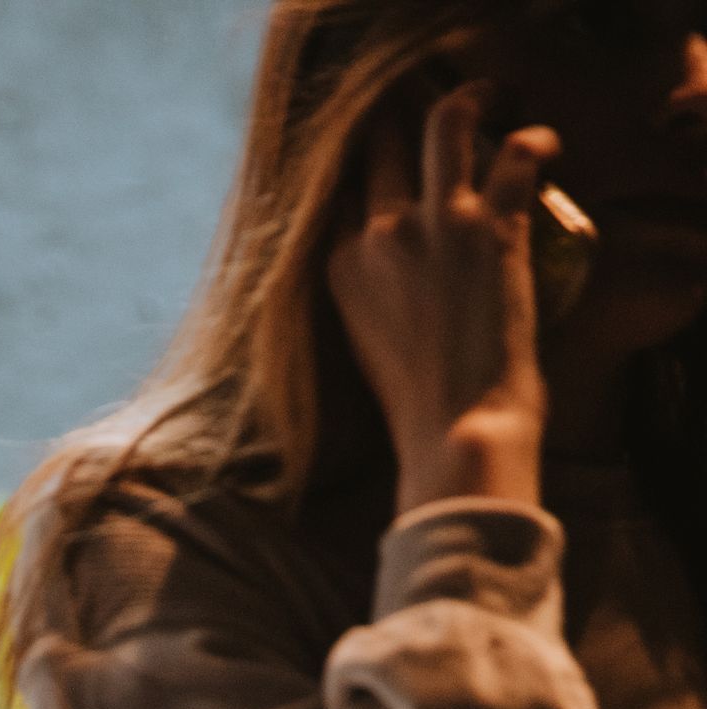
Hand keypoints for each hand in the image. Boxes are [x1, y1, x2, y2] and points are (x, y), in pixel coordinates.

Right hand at [328, 78, 560, 513]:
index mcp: (338, 270)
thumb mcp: (366, 345)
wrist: (455, 433)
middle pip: (383, 145)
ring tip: (489, 101)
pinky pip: (515, 151)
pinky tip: (545, 147)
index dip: (369, 171)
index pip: (345, 192)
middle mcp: (376, 237)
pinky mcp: (489, 228)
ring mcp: (432, 226)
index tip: (391, 171)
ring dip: (471, 102)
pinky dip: (536, 139)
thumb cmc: (417, 409)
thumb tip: (396, 279)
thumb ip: (371, 295)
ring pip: (444, 122)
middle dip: (408, 126)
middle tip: (441, 130)